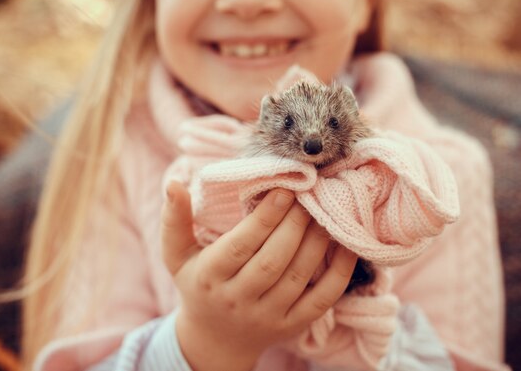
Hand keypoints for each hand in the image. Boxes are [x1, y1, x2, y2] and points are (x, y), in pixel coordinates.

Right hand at [161, 181, 357, 370]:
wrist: (215, 338)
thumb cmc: (198, 283)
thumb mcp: (177, 255)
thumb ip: (175, 219)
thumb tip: (173, 184)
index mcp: (209, 277)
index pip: (241, 246)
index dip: (264, 217)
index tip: (284, 190)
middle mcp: (237, 300)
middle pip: (273, 261)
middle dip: (295, 225)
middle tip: (309, 196)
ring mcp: (267, 316)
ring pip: (298, 277)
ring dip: (317, 242)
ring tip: (326, 213)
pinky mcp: (292, 326)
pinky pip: (321, 300)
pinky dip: (339, 273)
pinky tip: (347, 246)